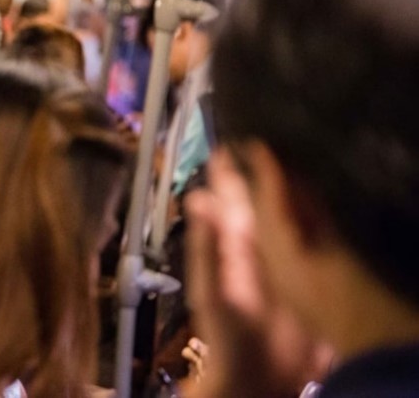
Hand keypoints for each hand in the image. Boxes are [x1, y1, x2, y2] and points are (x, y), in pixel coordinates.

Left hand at [185, 150, 330, 397]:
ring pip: (281, 215)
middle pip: (257, 201)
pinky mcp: (303, 277)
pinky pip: (307, 241)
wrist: (256, 376)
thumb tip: (196, 196)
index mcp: (229, 244)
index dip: (227, 172)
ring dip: (284, 191)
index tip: (225, 142)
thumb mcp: (211, 286)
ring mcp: (279, 260)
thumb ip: (206, 243)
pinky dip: (311, 221)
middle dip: (256, 172)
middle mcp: (254, 247)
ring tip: (286, 161)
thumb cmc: (225, 334)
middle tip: (258, 139)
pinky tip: (316, 205)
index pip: (229, 199)